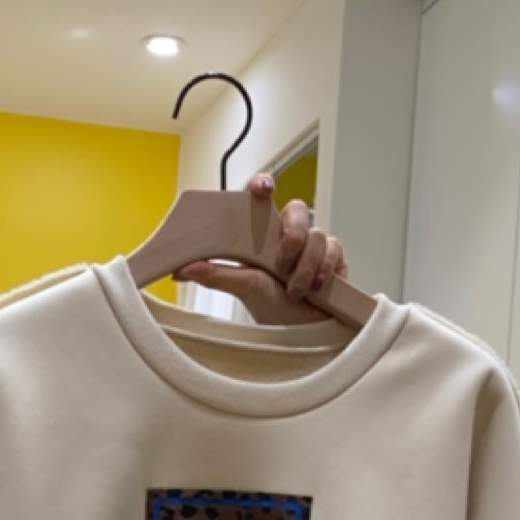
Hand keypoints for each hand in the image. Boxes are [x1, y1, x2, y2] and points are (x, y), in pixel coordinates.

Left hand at [178, 171, 348, 324]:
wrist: (302, 335)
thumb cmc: (272, 309)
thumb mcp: (243, 289)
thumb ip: (217, 275)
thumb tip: (186, 267)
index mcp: (263, 235)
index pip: (263, 199)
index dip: (263, 185)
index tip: (263, 188)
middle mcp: (288, 234)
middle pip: (297, 209)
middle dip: (292, 237)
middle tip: (281, 263)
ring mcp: (313, 244)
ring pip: (316, 234)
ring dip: (304, 267)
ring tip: (294, 291)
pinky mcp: (333, 256)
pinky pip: (333, 249)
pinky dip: (322, 270)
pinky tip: (316, 288)